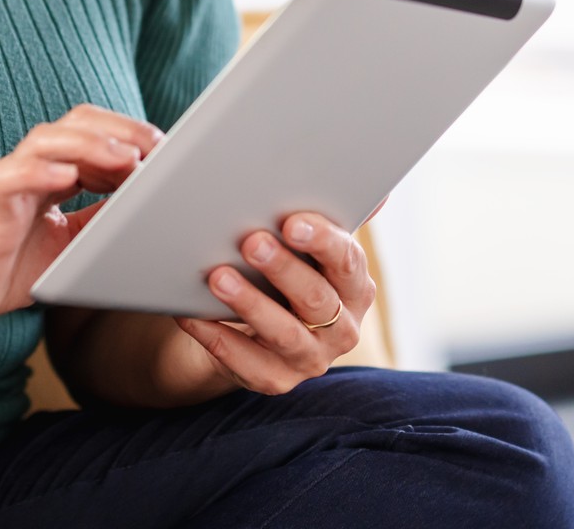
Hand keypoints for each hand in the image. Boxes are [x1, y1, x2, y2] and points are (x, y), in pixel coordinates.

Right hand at [0, 104, 161, 335]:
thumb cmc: (8, 267)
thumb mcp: (72, 242)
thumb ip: (102, 217)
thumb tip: (150, 204)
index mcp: (53, 170)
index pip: (95, 132)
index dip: (132, 135)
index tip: (168, 153)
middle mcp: (31, 165)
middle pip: (78, 123)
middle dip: (121, 130)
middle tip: (157, 149)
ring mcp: (8, 178)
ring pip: (48, 139)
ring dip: (91, 145)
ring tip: (125, 159)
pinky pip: (12, 175)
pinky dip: (40, 170)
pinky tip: (67, 176)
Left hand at [171, 211, 376, 393]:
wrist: (256, 331)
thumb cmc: (284, 276)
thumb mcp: (308, 249)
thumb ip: (330, 221)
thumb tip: (380, 194)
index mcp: (355, 286)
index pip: (347, 262)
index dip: (321, 241)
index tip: (291, 222)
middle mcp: (342, 327)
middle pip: (316, 298)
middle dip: (282, 269)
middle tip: (251, 242)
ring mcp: (311, 359)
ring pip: (284, 334)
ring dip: (250, 303)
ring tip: (218, 278)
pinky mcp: (276, 380)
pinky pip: (246, 363)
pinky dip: (217, 337)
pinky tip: (192, 314)